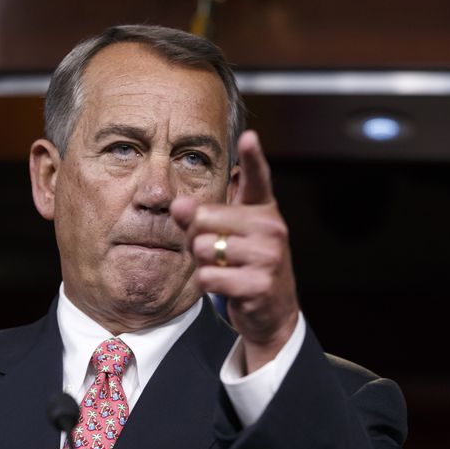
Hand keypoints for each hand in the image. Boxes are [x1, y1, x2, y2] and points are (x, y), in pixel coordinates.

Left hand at [171, 130, 298, 373]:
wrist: (271, 312)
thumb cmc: (241, 264)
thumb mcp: (222, 235)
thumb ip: (199, 216)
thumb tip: (178, 206)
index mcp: (262, 209)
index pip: (258, 177)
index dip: (253, 156)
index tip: (248, 137)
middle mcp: (271, 227)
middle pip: (205, 217)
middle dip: (197, 236)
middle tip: (215, 250)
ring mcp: (269, 255)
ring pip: (203, 248)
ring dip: (202, 263)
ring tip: (223, 268)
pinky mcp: (259, 284)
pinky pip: (208, 276)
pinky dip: (207, 284)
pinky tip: (227, 286)